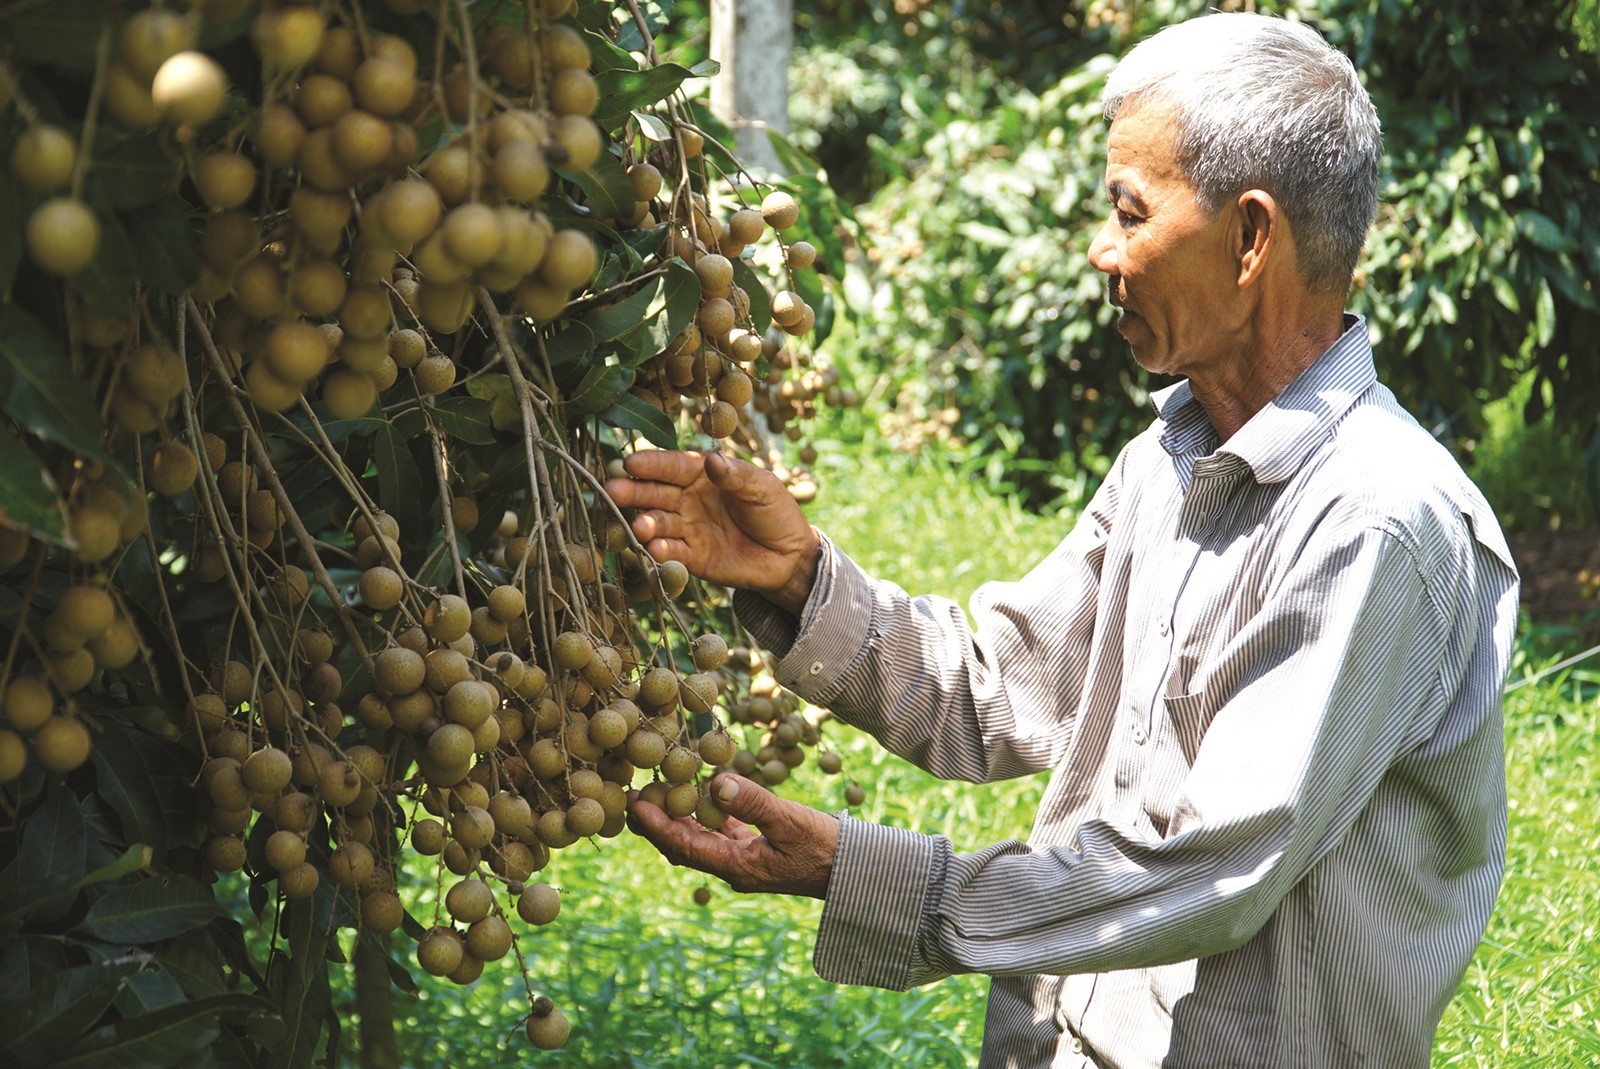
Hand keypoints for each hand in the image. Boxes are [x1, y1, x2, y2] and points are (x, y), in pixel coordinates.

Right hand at [603, 450, 820, 614]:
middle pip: (653, 493)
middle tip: (612, 492)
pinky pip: (671, 552)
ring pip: (657, 523)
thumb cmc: (776, 512)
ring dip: (644, 523)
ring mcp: (687, 528)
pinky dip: (661, 550)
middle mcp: (687, 499)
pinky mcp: (691, 558)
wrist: (789, 556)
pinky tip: (654, 547)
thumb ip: (736, 476)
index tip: (630, 463)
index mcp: (701, 474)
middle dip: (632, 492)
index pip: (670, 466)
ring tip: (639, 526)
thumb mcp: (762, 487)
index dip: (650, 464)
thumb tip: (712, 460)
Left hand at [626, 774, 838, 898]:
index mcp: (736, 867)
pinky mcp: (753, 852)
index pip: (684, 846)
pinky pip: (716, 835)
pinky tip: (695, 795)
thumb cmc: (825, 847)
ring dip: (675, 819)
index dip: (656, 825)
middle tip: (632, 794)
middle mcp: (732, 868)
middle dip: (656, 823)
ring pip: (697, 841)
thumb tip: (717, 783)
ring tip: (655, 792)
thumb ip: (753, 802)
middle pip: (681, 847)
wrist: (853, 870)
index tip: (633, 803)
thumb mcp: (790, 820)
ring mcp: (742, 862)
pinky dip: (700, 817)